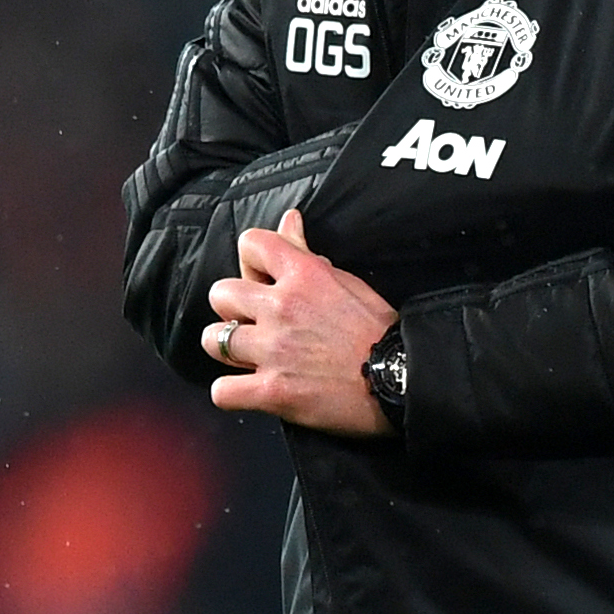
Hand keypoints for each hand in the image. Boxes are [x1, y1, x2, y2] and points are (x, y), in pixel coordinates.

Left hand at [205, 206, 398, 436]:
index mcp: (303, 275)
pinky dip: (230, 393)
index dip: (251, 262)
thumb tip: (289, 219)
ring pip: (212, 340)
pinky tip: (247, 391)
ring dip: (227, 348)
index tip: (263, 280)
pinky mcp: (272, 391)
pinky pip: (222, 391)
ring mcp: (273, 350)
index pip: (250, 243)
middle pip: (220, 294)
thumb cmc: (379, 332)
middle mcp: (282, 307)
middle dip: (232, 308)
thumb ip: (306, 254)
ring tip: (248, 356)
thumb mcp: (346, 281)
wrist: (401, 380)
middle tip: (254, 323)